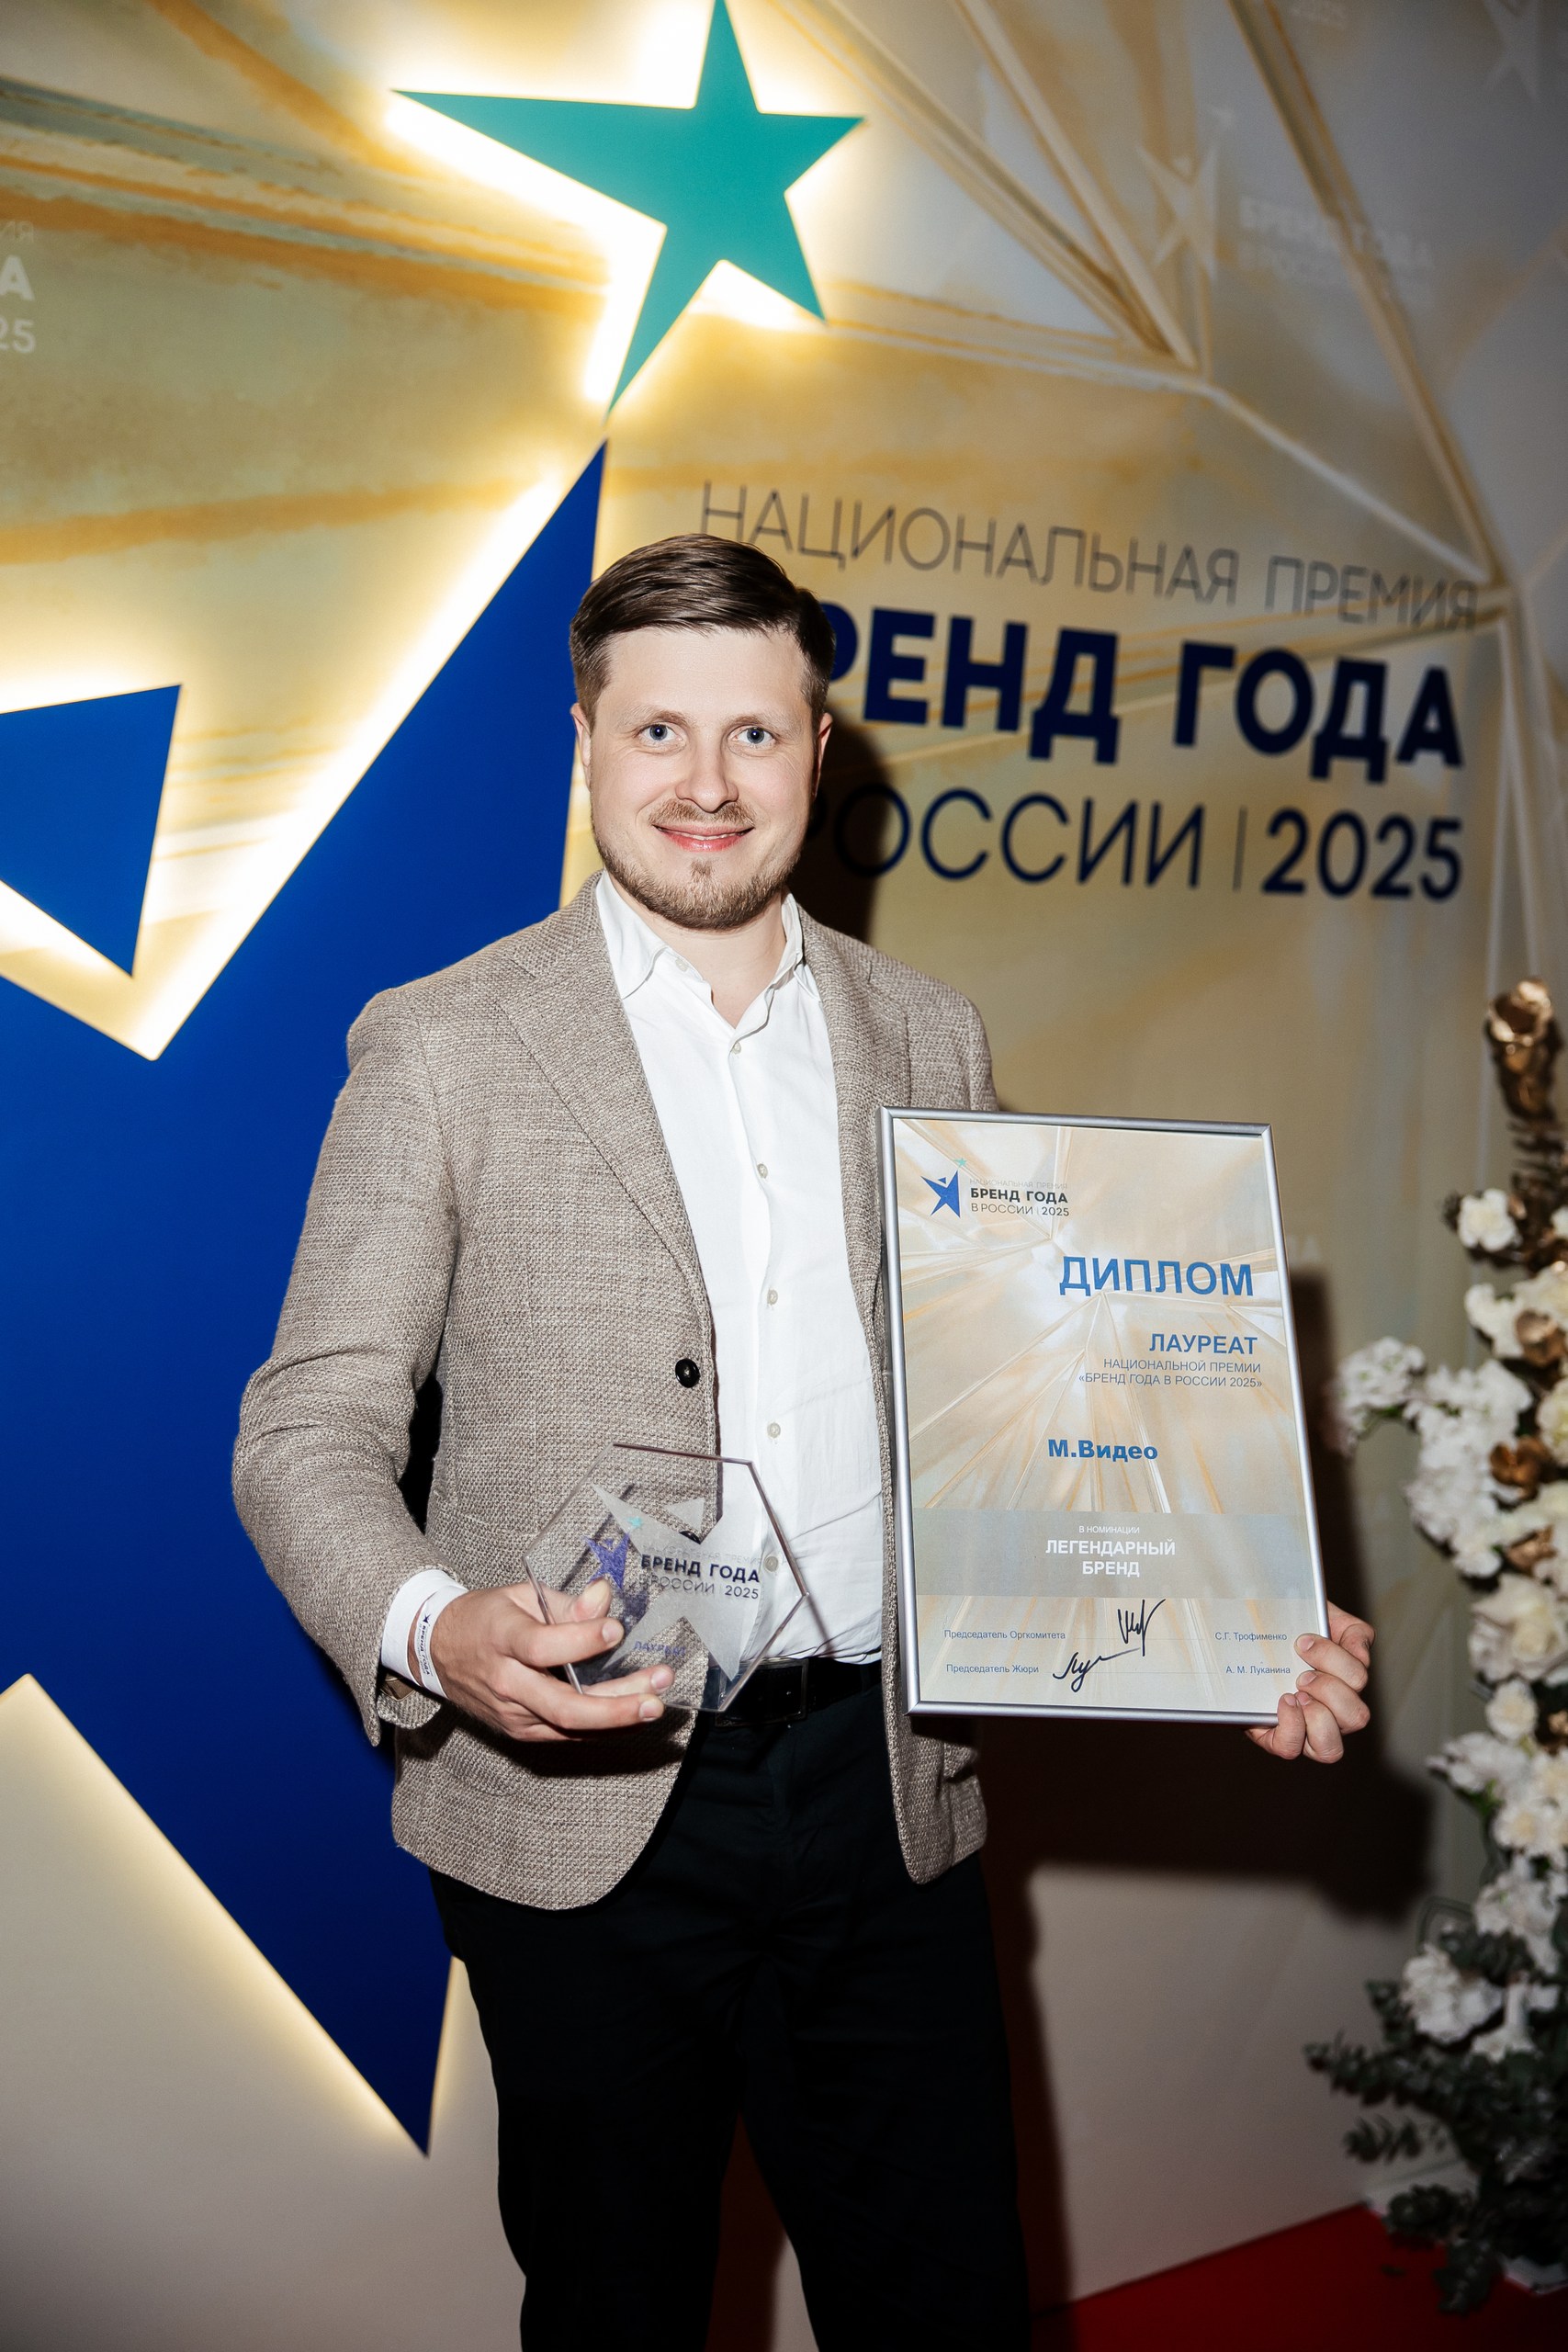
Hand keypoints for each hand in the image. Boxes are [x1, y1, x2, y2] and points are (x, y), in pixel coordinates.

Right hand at [422, 1579, 673, 1743]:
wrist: (441, 1651)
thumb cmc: (486, 1618)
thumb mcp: (521, 1597)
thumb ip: (565, 1604)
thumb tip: (604, 1597)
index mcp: (501, 1639)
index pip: (542, 1646)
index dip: (581, 1641)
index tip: (616, 1631)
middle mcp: (506, 1682)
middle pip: (563, 1705)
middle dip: (615, 1704)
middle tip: (655, 1693)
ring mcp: (513, 1713)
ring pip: (570, 1725)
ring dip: (619, 1717)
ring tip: (656, 1702)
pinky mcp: (521, 1731)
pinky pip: (568, 1734)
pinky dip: (603, 1727)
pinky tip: (633, 1715)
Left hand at [1246, 1602, 1372, 1762]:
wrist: (1246, 1639)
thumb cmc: (1287, 1632)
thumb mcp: (1322, 1618)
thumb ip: (1352, 1631)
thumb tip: (1362, 1654)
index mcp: (1346, 1684)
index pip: (1359, 1679)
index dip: (1336, 1660)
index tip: (1303, 1641)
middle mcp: (1333, 1713)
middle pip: (1358, 1717)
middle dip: (1330, 1689)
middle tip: (1302, 1674)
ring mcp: (1307, 1730)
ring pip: (1332, 1748)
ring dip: (1317, 1717)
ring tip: (1295, 1693)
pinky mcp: (1277, 1738)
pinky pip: (1290, 1749)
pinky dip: (1291, 1727)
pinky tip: (1282, 1702)